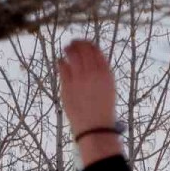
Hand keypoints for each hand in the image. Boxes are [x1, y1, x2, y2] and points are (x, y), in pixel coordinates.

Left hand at [58, 40, 121, 166]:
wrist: (95, 127)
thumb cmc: (103, 110)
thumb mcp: (108, 87)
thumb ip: (101, 73)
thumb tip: (92, 61)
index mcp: (105, 72)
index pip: (96, 50)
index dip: (89, 44)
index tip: (85, 44)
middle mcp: (92, 72)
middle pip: (83, 49)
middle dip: (78, 43)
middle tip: (73, 43)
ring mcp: (79, 78)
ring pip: (72, 55)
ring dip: (69, 49)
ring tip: (66, 48)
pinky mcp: (67, 86)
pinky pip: (62, 67)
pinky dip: (61, 62)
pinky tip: (61, 62)